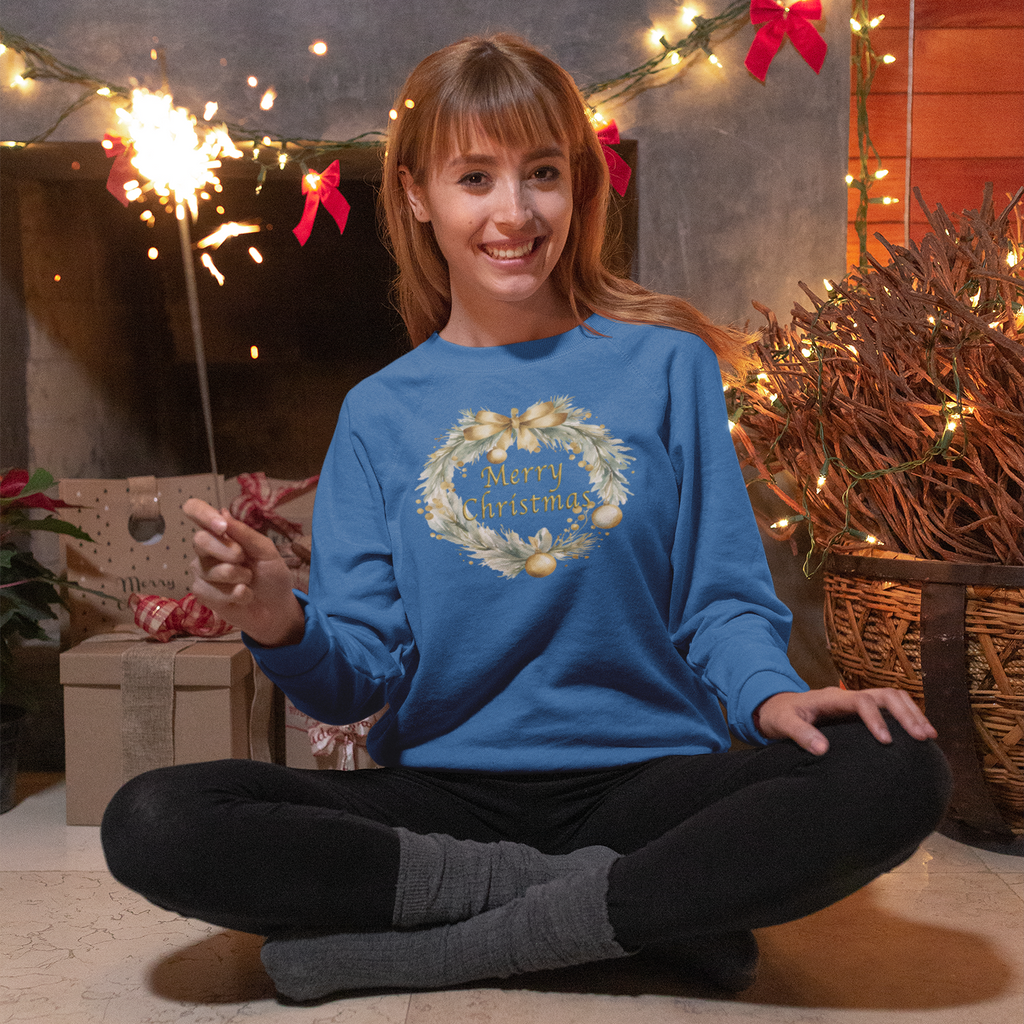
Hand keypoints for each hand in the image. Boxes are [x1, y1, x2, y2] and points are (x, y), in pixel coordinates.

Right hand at [182, 498, 304, 647]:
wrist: (277, 608)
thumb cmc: (272, 576)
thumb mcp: (267, 552)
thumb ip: (245, 534)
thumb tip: (222, 512)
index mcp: (222, 533)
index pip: (195, 511)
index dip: (202, 513)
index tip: (221, 527)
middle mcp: (207, 550)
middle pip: (200, 540)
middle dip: (227, 551)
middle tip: (244, 559)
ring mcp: (202, 572)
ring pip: (208, 569)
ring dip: (237, 576)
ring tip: (249, 582)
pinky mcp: (202, 594)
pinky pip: (210, 591)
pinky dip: (235, 595)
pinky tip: (244, 597)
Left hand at [755, 686, 937, 755]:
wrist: (777, 708)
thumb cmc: (780, 716)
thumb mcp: (783, 724)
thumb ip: (800, 734)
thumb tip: (823, 750)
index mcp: (831, 698)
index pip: (861, 701)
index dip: (876, 719)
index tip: (886, 742)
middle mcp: (847, 697)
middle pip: (885, 695)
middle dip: (906, 713)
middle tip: (924, 737)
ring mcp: (855, 702)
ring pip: (892, 698)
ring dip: (912, 713)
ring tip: (929, 736)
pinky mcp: (860, 712)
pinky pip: (889, 709)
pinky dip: (906, 717)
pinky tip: (918, 736)